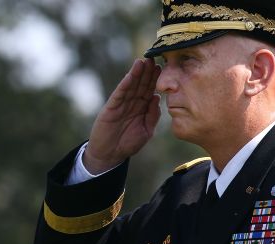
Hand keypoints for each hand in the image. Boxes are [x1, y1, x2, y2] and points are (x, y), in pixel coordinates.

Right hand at [83, 58, 160, 173]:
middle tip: (155, 58)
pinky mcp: (112, 107)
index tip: (165, 67)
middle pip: (141, 84)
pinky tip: (131, 74)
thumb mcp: (146, 131)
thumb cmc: (128, 144)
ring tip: (143, 61)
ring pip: (131, 85)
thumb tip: (157, 99)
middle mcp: (132, 103)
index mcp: (141, 108)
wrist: (110, 155)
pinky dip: (126, 83)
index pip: (150, 90)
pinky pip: (120, 93)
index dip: (156, 79)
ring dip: (137, 73)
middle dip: (148, 72)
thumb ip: (152, 116)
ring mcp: (121, 103)